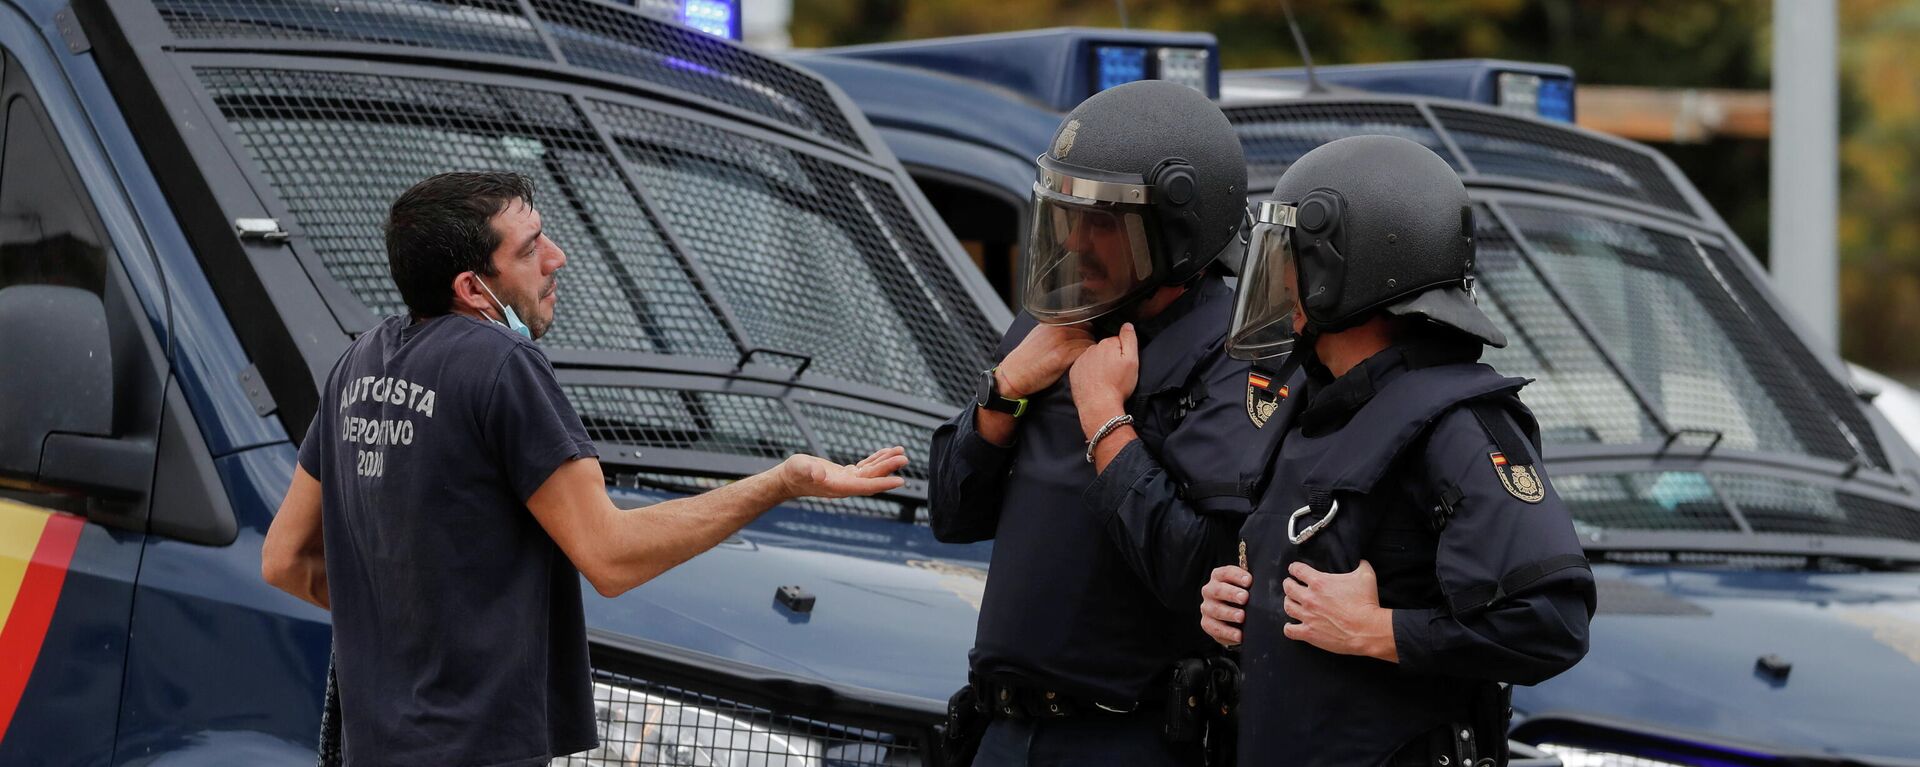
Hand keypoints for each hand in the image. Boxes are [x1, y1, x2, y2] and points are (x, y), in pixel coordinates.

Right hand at [780, 446, 908, 498]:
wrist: (788, 479)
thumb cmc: (793, 474)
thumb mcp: (800, 468)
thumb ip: (810, 471)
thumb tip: (819, 474)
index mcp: (839, 487)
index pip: (866, 486)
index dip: (883, 483)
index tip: (900, 480)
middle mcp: (846, 486)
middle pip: (872, 478)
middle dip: (889, 468)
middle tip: (904, 458)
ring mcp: (846, 480)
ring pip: (871, 472)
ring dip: (886, 462)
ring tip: (900, 452)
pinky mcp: (845, 474)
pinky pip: (865, 467)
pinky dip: (876, 460)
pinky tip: (885, 453)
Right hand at [996, 323, 1095, 398]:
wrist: (1014, 374)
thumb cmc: (1027, 358)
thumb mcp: (1040, 334)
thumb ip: (1057, 328)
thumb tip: (1076, 328)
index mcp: (1054, 323)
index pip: (1083, 322)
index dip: (1085, 333)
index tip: (1081, 342)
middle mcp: (1059, 329)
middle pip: (1088, 332)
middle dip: (1086, 343)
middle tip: (1080, 355)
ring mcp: (1062, 342)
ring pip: (1089, 343)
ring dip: (1087, 353)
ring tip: (1079, 362)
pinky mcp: (1063, 356)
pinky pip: (1085, 354)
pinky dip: (1085, 361)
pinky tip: (1077, 366)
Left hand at [1069, 323, 1138, 420]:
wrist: (1099, 406)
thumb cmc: (1118, 385)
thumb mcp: (1132, 361)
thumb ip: (1130, 339)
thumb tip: (1127, 324)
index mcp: (1107, 344)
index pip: (1117, 341)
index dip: (1123, 353)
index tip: (1123, 364)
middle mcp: (1092, 348)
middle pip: (1104, 349)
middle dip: (1110, 357)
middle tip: (1115, 374)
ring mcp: (1081, 360)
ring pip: (1093, 358)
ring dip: (1099, 365)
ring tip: (1105, 379)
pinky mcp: (1074, 371)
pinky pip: (1083, 367)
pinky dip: (1089, 373)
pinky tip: (1095, 382)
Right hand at [1200, 564, 1251, 646]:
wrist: (1232, 618)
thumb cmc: (1242, 598)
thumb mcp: (1246, 588)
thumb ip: (1252, 583)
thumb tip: (1269, 582)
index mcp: (1219, 577)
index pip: (1225, 573)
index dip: (1236, 575)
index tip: (1249, 581)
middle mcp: (1209, 590)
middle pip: (1217, 590)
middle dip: (1231, 593)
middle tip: (1244, 598)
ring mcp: (1207, 607)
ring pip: (1215, 610)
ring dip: (1229, 613)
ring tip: (1242, 617)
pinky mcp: (1207, 623)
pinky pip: (1215, 628)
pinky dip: (1227, 632)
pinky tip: (1239, 635)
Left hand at [1281, 560, 1397, 661]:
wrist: (1366, 629)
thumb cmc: (1366, 603)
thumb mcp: (1366, 576)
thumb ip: (1360, 565)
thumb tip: (1360, 560)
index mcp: (1319, 582)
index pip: (1298, 570)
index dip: (1294, 568)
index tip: (1293, 569)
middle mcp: (1309, 598)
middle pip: (1288, 587)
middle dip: (1288, 584)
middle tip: (1290, 584)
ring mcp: (1307, 616)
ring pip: (1288, 606)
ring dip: (1288, 602)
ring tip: (1291, 601)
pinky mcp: (1309, 633)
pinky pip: (1290, 630)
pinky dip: (1288, 627)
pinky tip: (1290, 625)